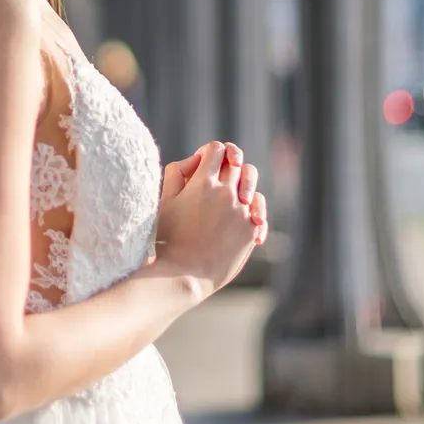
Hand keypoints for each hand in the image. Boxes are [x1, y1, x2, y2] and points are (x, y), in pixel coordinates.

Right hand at [152, 141, 268, 296]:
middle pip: (238, 164)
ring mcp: (242, 211)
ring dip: (244, 185)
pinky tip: (245, 216)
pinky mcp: (251, 229)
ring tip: (236, 194)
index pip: (217, 149)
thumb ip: (176, 172)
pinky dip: (254, 209)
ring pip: (252, 185)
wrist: (185, 274)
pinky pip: (259, 210)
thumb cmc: (169, 238)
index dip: (212, 152)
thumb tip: (195, 159)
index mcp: (203, 182)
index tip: (206, 162)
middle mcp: (226, 193)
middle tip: (222, 174)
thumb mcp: (165, 200)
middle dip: (231, 165)